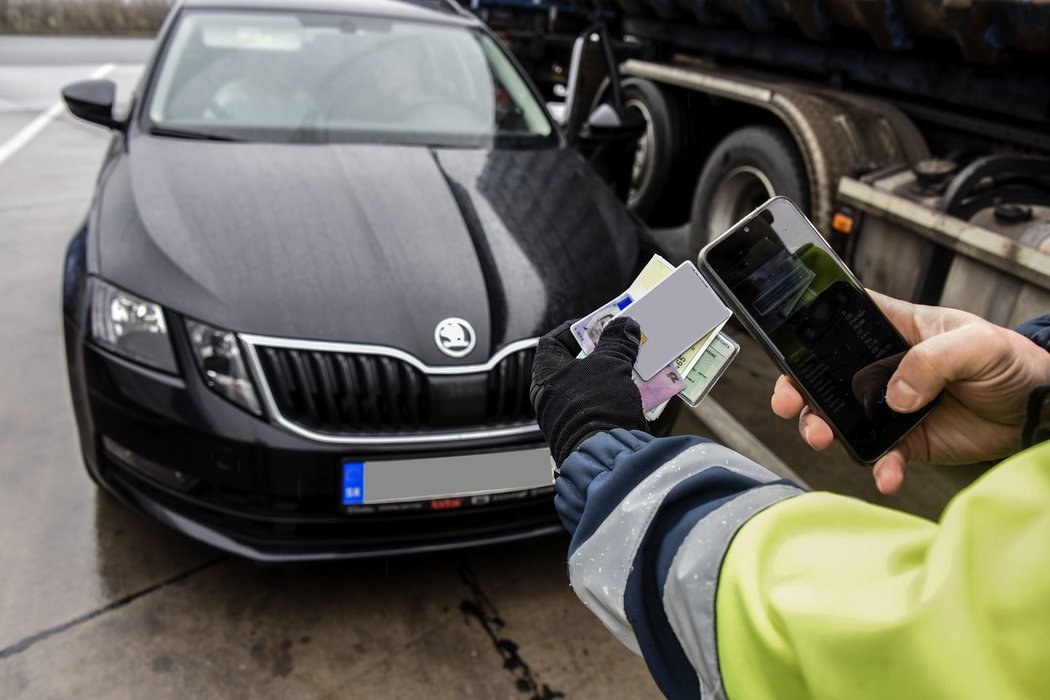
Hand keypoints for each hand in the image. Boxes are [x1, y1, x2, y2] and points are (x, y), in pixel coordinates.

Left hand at [530, 317, 648, 466]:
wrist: (606, 455)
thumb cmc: (595, 405)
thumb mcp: (609, 364)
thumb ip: (617, 342)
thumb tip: (625, 325)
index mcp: (546, 376)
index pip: (551, 343)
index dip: (574, 329)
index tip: (596, 324)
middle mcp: (555, 396)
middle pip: (579, 364)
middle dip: (605, 352)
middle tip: (625, 341)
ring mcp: (573, 416)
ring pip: (598, 385)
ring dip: (619, 372)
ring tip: (640, 361)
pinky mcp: (593, 430)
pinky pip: (609, 405)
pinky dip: (625, 394)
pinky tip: (645, 387)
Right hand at [771, 292, 1049, 494]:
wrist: (1040, 410)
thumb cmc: (1012, 360)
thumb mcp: (977, 344)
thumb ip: (933, 360)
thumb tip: (896, 395)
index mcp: (894, 330)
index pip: (839, 323)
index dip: (807, 332)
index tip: (787, 348)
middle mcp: (884, 367)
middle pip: (825, 374)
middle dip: (799, 391)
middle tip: (790, 405)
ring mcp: (891, 405)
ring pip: (843, 418)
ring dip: (825, 430)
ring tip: (825, 440)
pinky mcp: (907, 440)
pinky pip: (881, 455)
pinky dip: (880, 468)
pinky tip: (887, 475)